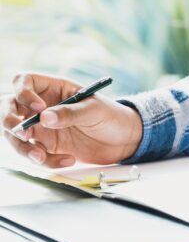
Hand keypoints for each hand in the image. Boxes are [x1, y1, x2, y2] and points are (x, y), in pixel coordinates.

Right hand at [1, 72, 142, 167]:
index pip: (23, 81)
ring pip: (14, 135)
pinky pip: (34, 154)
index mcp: (54, 89)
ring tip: (41, 156)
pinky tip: (67, 160)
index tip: (38, 108)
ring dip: (23, 148)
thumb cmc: (112, 116)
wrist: (124, 140)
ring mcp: (41, 127)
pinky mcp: (46, 146)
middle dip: (8, 121)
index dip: (23, 92)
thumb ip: (70, 113)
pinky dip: (45, 160)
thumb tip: (44, 117)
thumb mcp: (95, 110)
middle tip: (23, 135)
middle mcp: (42, 106)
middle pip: (8, 107)